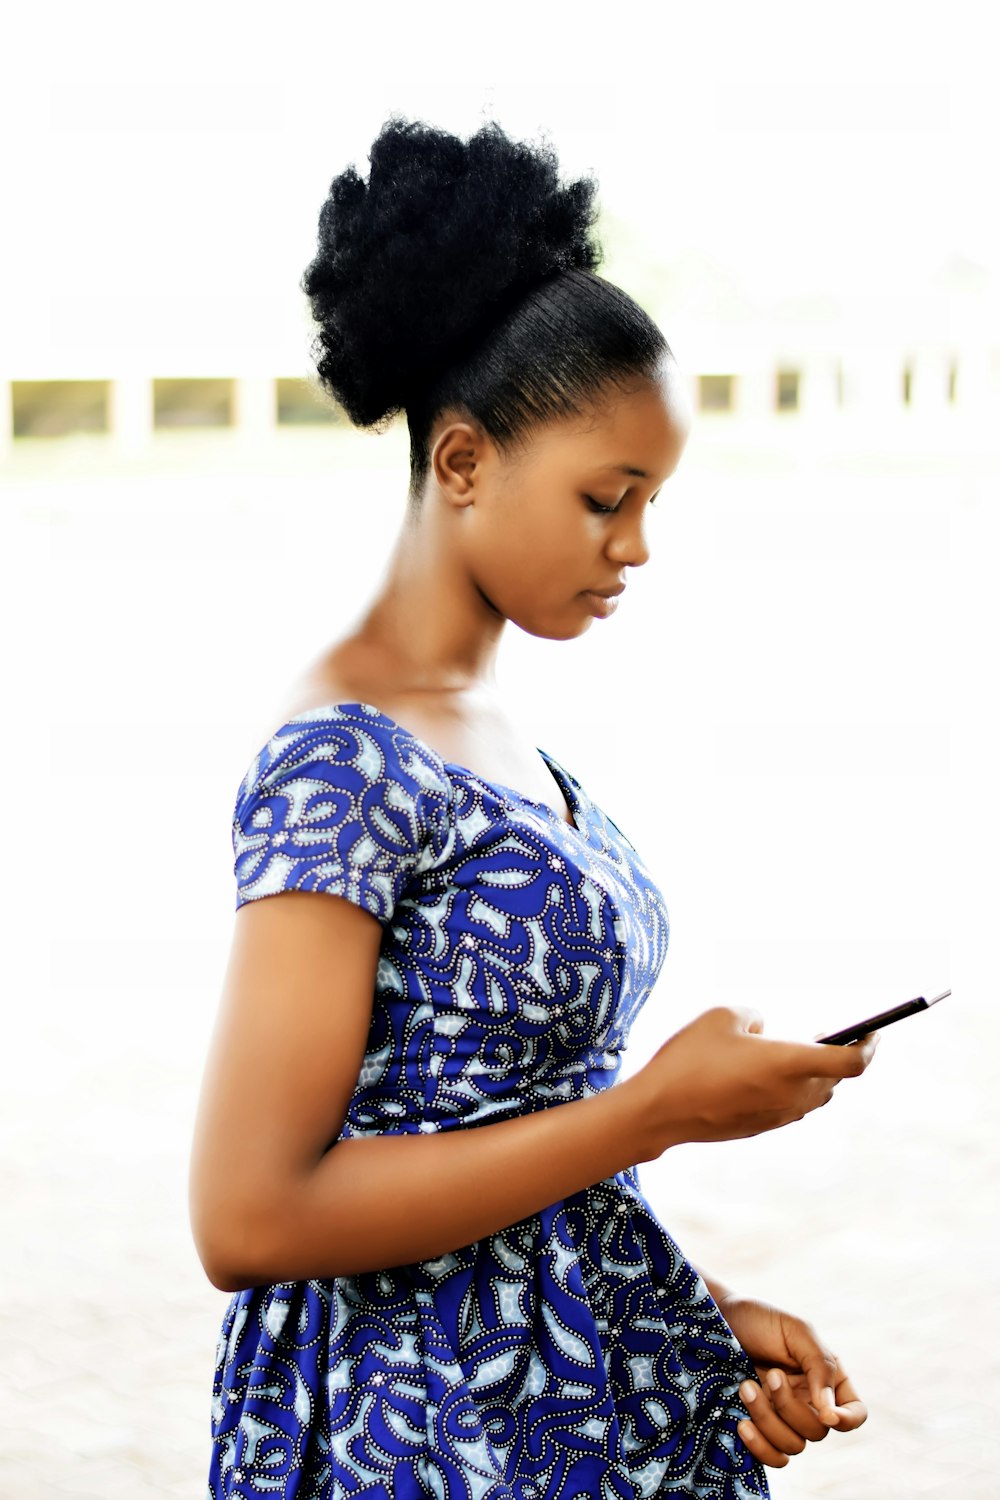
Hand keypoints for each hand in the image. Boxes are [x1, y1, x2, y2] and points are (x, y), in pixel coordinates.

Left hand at [717, 1294, 868, 1469]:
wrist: (717, 1321)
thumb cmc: (759, 1320)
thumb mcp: (796, 1331)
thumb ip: (820, 1366)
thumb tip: (830, 1413)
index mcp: (827, 1377)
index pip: (855, 1412)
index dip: (847, 1420)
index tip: (827, 1414)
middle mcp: (810, 1402)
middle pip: (819, 1431)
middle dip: (791, 1407)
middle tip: (770, 1374)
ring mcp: (784, 1418)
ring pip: (794, 1445)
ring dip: (768, 1419)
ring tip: (746, 1386)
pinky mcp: (759, 1428)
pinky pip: (773, 1458)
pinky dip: (760, 1447)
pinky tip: (742, 1423)